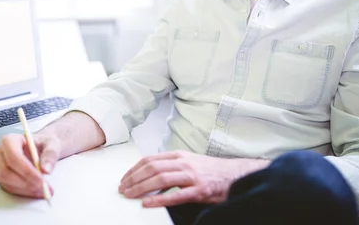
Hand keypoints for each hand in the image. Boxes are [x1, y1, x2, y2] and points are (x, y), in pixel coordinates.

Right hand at [0, 133, 60, 197]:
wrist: (40, 148)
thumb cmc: (42, 144)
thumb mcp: (52, 144)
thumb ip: (50, 154)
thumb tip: (46, 169)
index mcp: (9, 140)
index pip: (13, 156)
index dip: (26, 170)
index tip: (40, 179)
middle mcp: (0, 153)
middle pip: (6, 172)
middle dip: (25, 182)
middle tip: (43, 187)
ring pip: (6, 182)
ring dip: (25, 189)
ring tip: (43, 190)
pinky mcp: (0, 178)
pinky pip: (9, 188)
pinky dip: (24, 192)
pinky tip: (36, 191)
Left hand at [118, 150, 268, 207]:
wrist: (236, 175)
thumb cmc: (211, 171)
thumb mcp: (189, 162)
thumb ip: (171, 165)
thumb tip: (150, 174)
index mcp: (179, 155)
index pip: (150, 159)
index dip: (134, 169)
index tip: (124, 179)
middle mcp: (184, 163)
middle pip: (152, 168)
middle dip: (134, 179)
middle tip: (123, 189)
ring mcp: (192, 176)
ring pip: (160, 179)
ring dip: (141, 188)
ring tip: (130, 195)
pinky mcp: (200, 190)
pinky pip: (176, 195)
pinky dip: (159, 199)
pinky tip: (148, 204)